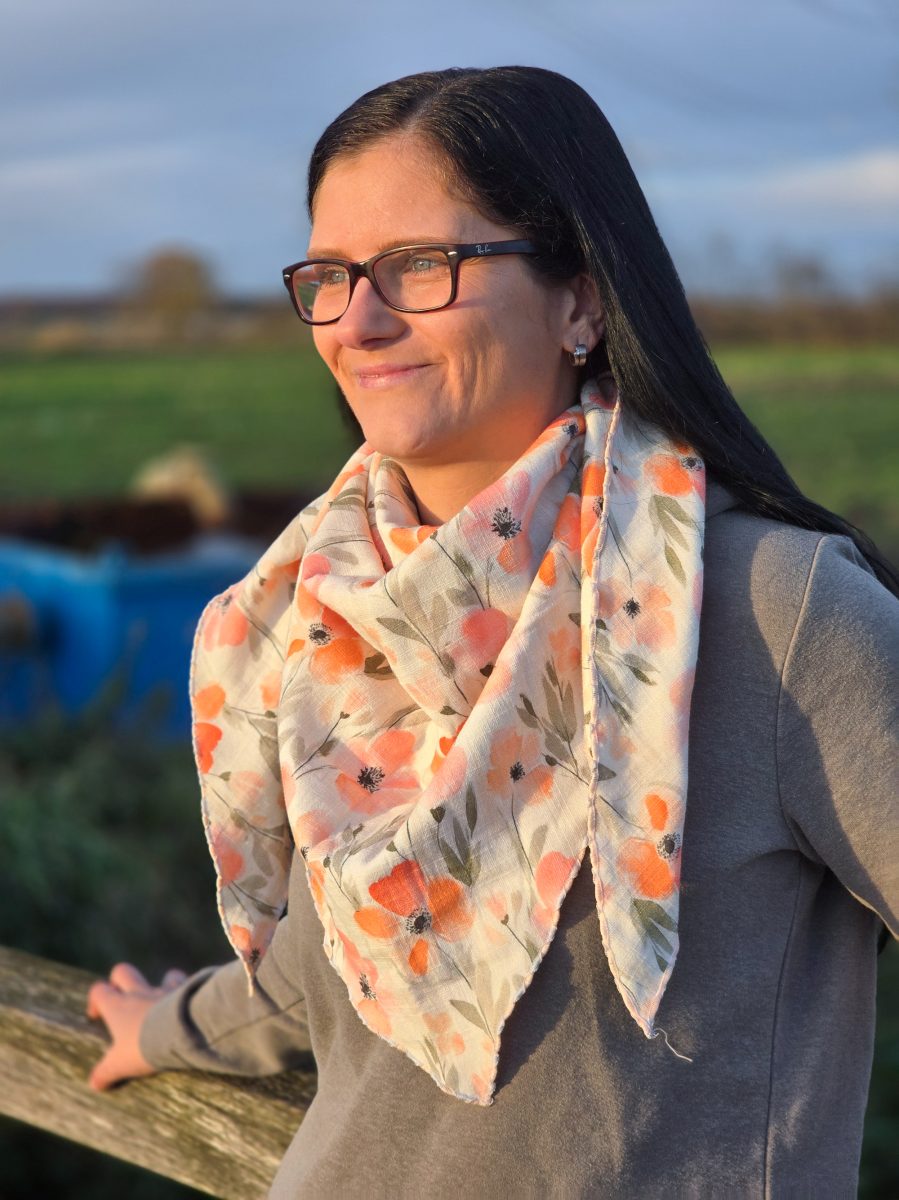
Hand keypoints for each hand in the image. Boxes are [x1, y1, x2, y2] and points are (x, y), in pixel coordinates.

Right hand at [85, 962, 187, 1090]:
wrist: (180, 1032)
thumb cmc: (145, 1047)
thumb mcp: (121, 1064)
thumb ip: (106, 1072)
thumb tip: (94, 1084)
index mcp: (118, 1006)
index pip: (99, 991)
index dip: (96, 1000)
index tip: (97, 1016)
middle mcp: (140, 992)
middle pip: (123, 971)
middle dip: (120, 981)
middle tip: (122, 999)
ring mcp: (164, 989)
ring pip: (162, 975)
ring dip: (163, 984)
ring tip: (163, 1002)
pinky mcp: (186, 991)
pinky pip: (185, 983)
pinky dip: (185, 990)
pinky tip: (188, 1003)